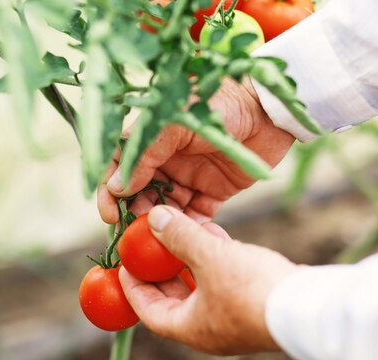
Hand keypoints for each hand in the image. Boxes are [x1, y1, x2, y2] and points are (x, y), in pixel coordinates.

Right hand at [98, 78, 294, 223]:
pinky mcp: (214, 191)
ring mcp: (190, 176)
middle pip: (139, 193)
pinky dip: (188, 228)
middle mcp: (167, 159)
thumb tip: (117, 186)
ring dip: (159, 224)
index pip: (120, 167)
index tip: (110, 214)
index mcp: (152, 138)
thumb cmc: (220, 103)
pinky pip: (195, 216)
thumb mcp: (176, 122)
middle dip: (134, 213)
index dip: (110, 191)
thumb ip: (146, 152)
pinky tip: (184, 238)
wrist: (268, 108)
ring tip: (158, 239)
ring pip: (165, 208)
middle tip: (135, 233)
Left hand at [119, 205, 301, 354]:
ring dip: (189, 256)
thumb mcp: (210, 258)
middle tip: (148, 242)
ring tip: (178, 229)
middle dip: (161, 267)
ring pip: (201, 283)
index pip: (148, 310)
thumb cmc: (252, 290)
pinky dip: (214, 256)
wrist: (308, 307)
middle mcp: (208, 327)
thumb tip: (153, 217)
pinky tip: (212, 230)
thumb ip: (180, 237)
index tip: (122, 265)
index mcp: (190, 328)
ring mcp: (232, 315)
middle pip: (174, 296)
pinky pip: (224, 277)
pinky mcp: (252, 301)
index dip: (132, 287)